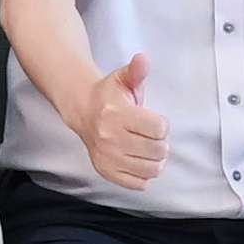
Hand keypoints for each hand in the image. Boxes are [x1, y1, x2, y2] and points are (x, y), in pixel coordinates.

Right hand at [73, 50, 169, 189]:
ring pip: (152, 169)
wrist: (82, 111)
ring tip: (146, 148)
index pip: (159, 129)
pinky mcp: (106, 171)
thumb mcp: (123, 79)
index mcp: (116, 114)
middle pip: (158, 150)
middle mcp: (110, 138)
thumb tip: (143, 59)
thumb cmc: (109, 96)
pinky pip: (140, 184)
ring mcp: (108, 157)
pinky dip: (144, 174)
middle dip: (160, 142)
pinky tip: (138, 160)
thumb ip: (136, 71)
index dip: (161, 125)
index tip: (153, 121)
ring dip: (155, 159)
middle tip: (149, 135)